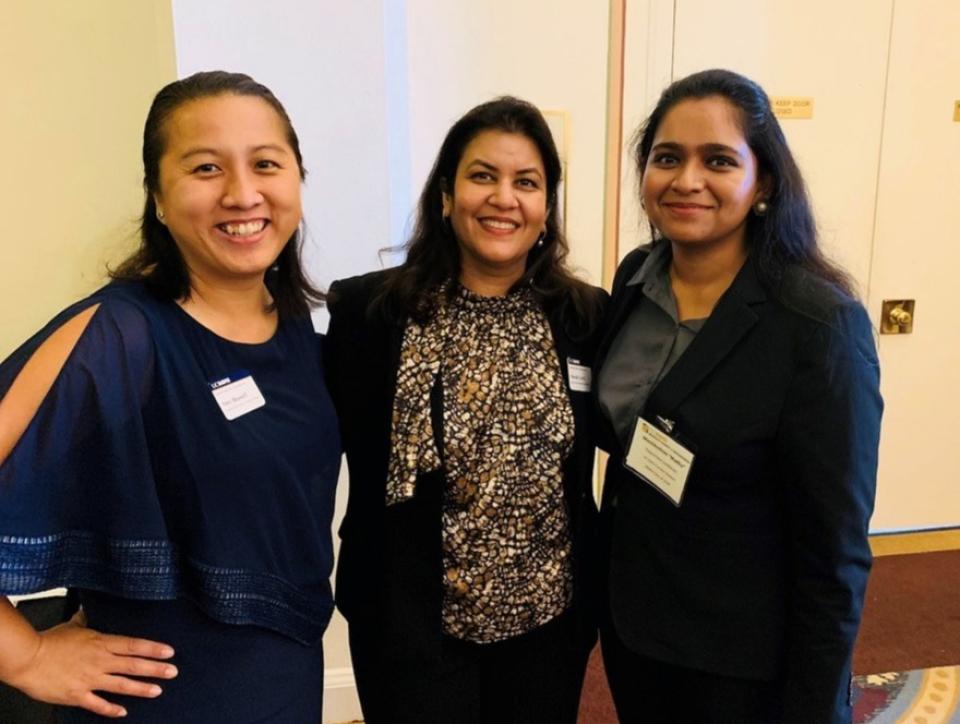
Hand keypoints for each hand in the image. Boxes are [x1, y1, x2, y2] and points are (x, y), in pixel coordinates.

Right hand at [7, 610, 177, 717]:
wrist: (28, 659)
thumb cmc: (49, 642)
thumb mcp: (72, 625)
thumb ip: (85, 619)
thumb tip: (89, 609)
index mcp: (101, 643)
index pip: (133, 645)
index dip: (153, 648)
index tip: (169, 652)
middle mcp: (99, 661)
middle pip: (133, 665)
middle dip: (156, 669)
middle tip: (173, 671)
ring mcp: (90, 679)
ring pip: (121, 685)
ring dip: (141, 688)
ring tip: (157, 690)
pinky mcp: (77, 694)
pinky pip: (98, 704)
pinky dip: (111, 709)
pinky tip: (123, 711)